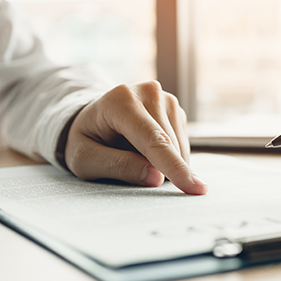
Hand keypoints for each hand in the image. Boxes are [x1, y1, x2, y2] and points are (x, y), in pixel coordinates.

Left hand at [61, 81, 207, 194]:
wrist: (92, 118)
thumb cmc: (86, 139)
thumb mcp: (85, 159)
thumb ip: (117, 167)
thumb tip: (156, 177)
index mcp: (121, 101)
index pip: (154, 140)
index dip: (174, 166)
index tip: (194, 188)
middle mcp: (148, 93)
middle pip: (170, 146)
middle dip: (160, 170)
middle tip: (130, 169)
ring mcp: (165, 98)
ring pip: (180, 147)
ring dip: (164, 164)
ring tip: (133, 154)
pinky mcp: (175, 109)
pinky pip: (182, 145)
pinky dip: (169, 157)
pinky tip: (146, 150)